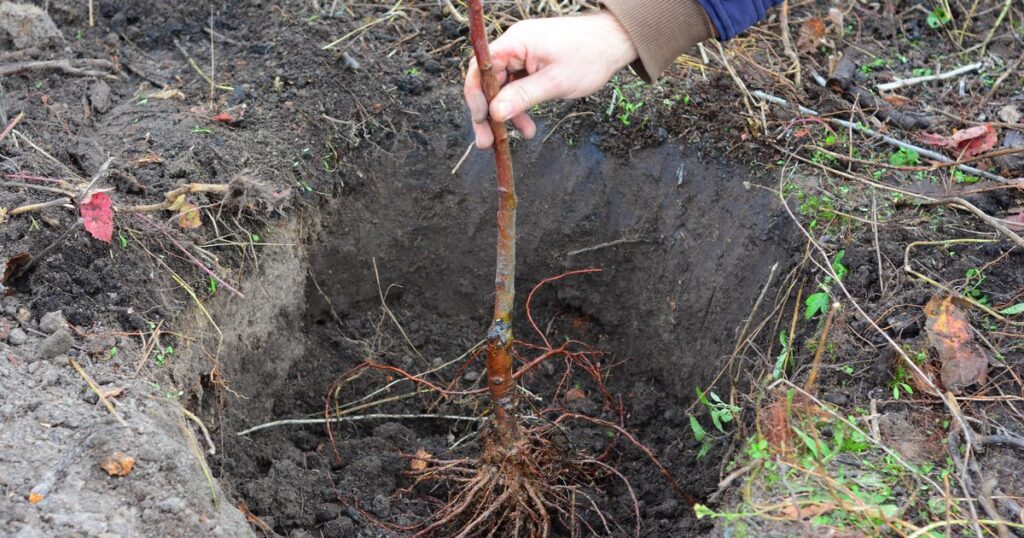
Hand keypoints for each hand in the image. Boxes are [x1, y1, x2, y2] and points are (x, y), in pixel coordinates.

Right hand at [464, 11, 636, 148]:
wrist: (613, 41)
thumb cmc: (589, 55)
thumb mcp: (555, 82)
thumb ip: (523, 97)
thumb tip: (494, 114)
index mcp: (516, 42)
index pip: (481, 68)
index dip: (476, 96)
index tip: (481, 121)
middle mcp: (514, 45)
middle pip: (488, 80)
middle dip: (488, 112)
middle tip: (487, 142)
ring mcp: (522, 54)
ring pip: (502, 88)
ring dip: (506, 114)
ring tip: (514, 138)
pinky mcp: (530, 62)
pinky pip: (516, 87)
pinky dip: (520, 106)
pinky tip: (527, 126)